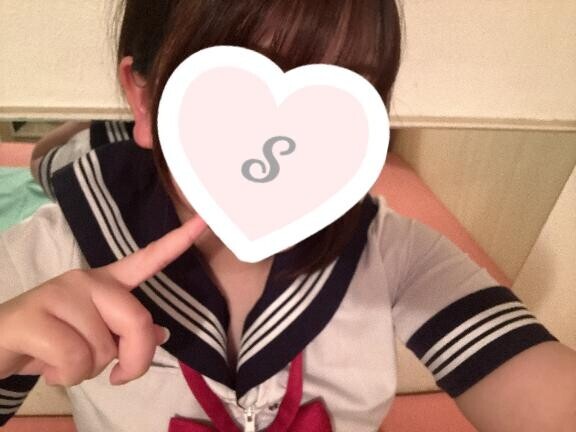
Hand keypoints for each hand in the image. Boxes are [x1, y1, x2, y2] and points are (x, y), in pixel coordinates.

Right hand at [0, 215, 206, 385]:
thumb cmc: (51, 341)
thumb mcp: (96, 340)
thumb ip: (127, 334)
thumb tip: (162, 334)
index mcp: (107, 283)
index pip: (147, 259)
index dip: (177, 242)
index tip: (205, 221)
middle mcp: (88, 280)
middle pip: (137, 322)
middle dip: (133, 360)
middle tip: (116, 376)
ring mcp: (62, 293)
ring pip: (102, 349)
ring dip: (86, 371)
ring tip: (62, 360)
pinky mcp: (35, 314)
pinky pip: (74, 359)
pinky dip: (64, 377)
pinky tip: (46, 366)